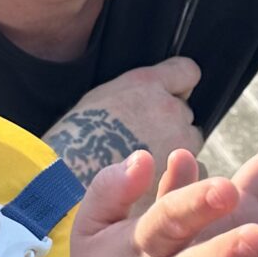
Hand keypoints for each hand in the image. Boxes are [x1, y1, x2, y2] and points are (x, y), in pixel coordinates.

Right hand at [46, 58, 202, 182]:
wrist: (65, 184)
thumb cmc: (73, 142)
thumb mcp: (99, 98)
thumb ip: (136, 92)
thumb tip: (158, 92)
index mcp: (147, 85)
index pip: (186, 72)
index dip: (177, 84)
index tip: (170, 93)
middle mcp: (169, 109)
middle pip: (185, 112)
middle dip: (172, 121)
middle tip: (142, 138)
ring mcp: (178, 144)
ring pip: (191, 143)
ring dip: (176, 150)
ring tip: (142, 164)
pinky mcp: (178, 176)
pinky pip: (192, 173)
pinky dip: (177, 178)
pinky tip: (150, 184)